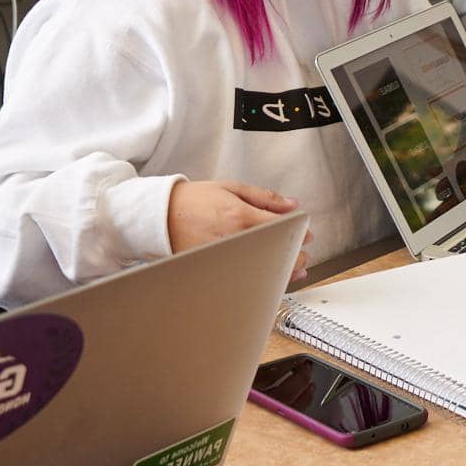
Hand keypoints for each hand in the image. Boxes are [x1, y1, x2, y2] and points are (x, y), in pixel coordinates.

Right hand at [168, 178, 310, 281]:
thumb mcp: (231, 188)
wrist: (160, 216)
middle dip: (295, 252)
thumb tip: (291, 204)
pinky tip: (273, 276)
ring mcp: (226, 257)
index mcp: (240, 216)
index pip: (280, 226)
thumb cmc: (193, 200)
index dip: (298, 230)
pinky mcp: (217, 269)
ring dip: (284, 270)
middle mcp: (235, 239)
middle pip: (275, 251)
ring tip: (297, 267)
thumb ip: (264, 197)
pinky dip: (263, 277)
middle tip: (303, 250)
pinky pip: (246, 276)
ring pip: (264, 268)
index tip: (305, 231)